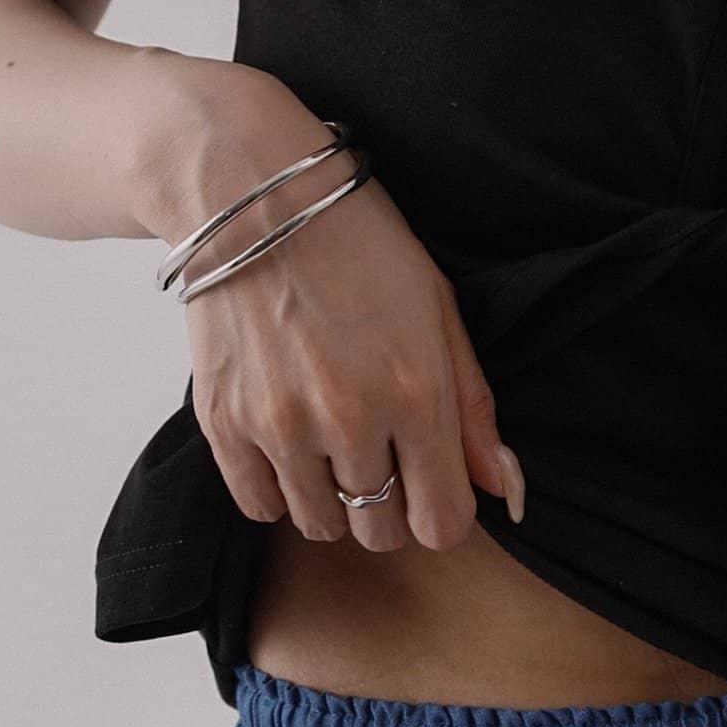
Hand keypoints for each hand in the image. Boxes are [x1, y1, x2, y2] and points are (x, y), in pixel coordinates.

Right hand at [135, 59, 523, 552]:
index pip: (440, 523)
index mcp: (416, 394)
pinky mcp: (224, 421)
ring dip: (333, 503)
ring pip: (319, 526)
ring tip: (331, 449)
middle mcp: (349, 419)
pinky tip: (289, 451)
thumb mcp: (439, 315)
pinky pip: (258, 506)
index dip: (441, 515)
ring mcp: (281, 424)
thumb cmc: (358, 247)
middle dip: (388, 512)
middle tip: (380, 464)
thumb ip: (474, 412)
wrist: (252, 193)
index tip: (432, 491)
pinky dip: (278, 493)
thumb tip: (502, 489)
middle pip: (379, 533)